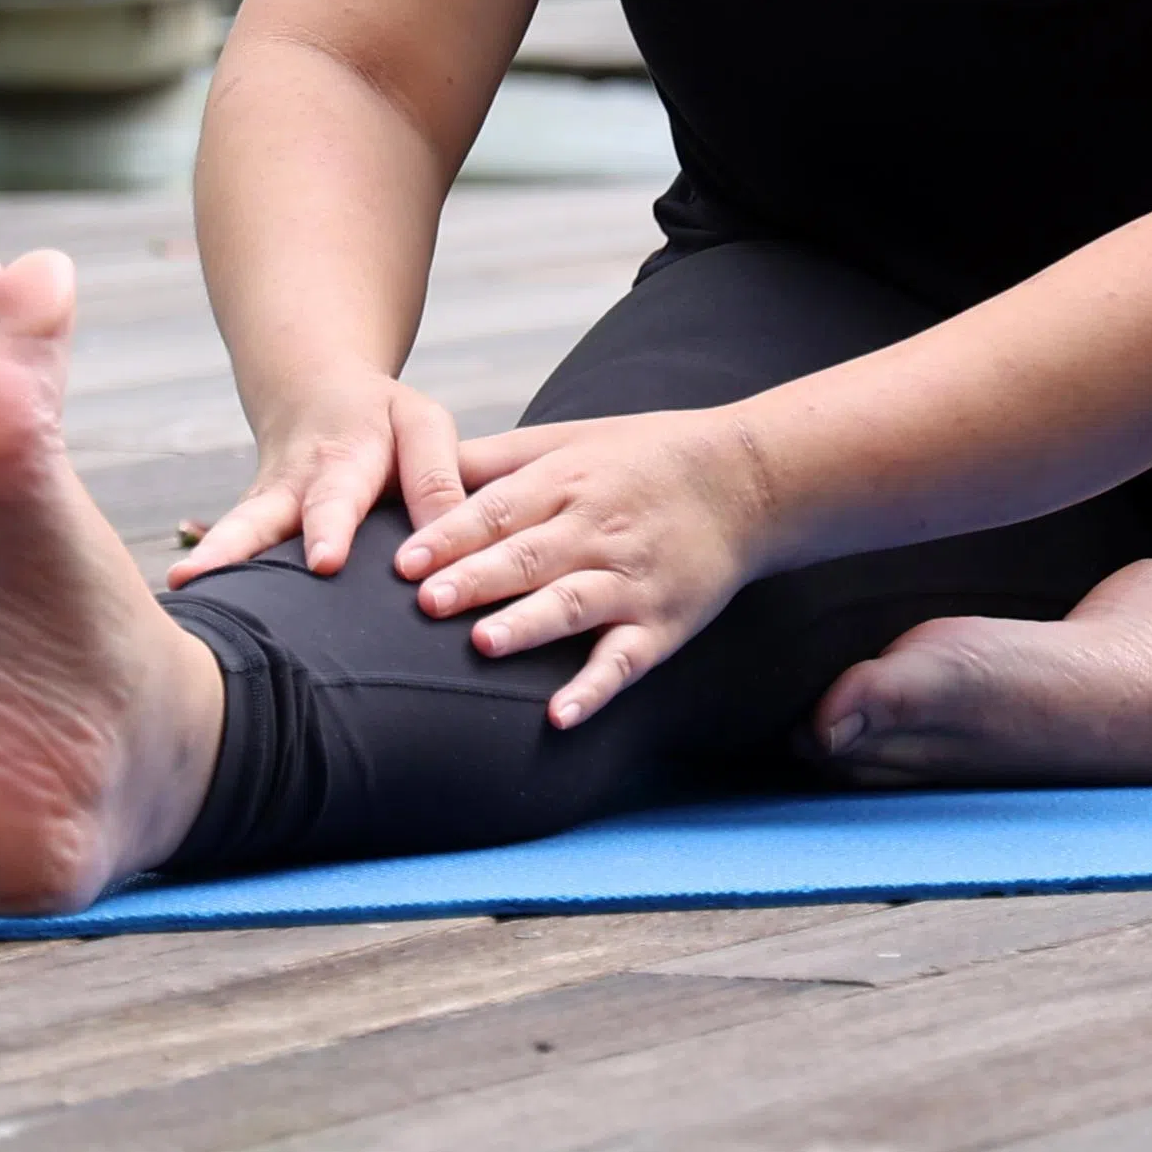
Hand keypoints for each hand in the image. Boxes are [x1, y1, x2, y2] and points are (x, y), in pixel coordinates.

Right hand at [169, 373, 466, 584]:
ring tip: (177, 589)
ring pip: (230, 535)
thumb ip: (437, 478)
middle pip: (256, 518)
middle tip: (198, 575)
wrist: (313, 392)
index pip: (335, 499)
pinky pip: (226, 553)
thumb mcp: (422, 426)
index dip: (329, 530)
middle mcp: (289, 487)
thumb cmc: (381, 419)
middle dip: (231, 548)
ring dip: (205, 562)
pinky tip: (187, 610)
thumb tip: (450, 547)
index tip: (324, 562)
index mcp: (340, 460)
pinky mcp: (246, 529)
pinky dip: (207, 576)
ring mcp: (259, 510)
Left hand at [393, 409, 780, 728]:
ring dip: (529, 625)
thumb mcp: (569, 438)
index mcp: (568, 481)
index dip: (451, 535)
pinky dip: (595, 688)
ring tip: (483, 644)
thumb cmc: (643, 458)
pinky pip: (625, 659)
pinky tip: (561, 713)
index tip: (404, 561)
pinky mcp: (662, 623)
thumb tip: (418, 472)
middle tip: (426, 601)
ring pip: (573, 604)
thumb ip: (496, 460)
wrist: (747, 480)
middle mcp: (598, 529)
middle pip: (530, 555)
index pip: (500, 509)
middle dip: (477, 580)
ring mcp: (632, 579)